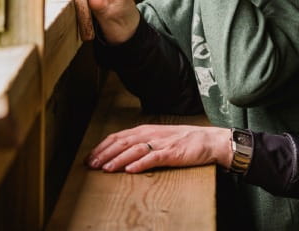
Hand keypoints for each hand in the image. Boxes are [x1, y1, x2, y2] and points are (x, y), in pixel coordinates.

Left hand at [85, 124, 232, 173]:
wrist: (208, 140)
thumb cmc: (183, 141)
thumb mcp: (158, 138)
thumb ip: (142, 143)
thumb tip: (121, 154)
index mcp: (145, 130)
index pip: (118, 137)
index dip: (102, 147)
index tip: (90, 157)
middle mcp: (150, 134)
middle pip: (122, 142)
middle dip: (105, 154)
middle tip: (91, 164)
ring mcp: (161, 143)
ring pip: (134, 150)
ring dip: (118, 159)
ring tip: (106, 168)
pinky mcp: (172, 153)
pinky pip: (153, 158)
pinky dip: (140, 163)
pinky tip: (130, 169)